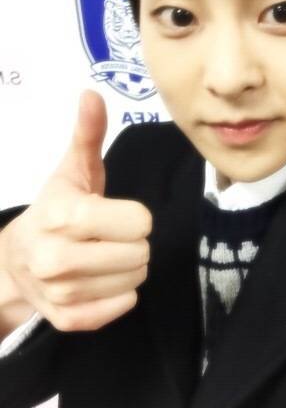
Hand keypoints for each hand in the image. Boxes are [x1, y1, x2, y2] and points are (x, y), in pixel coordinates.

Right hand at [1, 91, 152, 331]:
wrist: (17, 260)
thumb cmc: (54, 208)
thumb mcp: (72, 170)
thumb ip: (88, 134)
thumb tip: (92, 94)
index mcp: (64, 216)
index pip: (139, 222)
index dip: (135, 215)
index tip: (115, 213)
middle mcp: (57, 258)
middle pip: (142, 252)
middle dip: (133, 241)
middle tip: (109, 235)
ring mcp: (60, 293)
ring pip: (136, 279)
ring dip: (128, 265)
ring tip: (102, 254)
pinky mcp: (67, 319)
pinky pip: (123, 307)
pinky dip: (119, 293)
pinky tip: (99, 278)